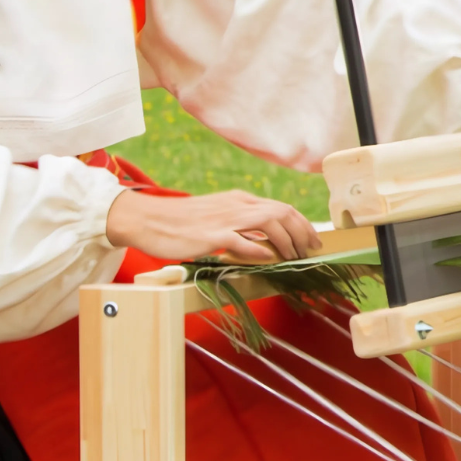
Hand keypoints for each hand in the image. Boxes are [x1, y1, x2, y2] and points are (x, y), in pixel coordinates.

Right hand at [106, 189, 323, 264]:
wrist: (148, 219)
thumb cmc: (180, 223)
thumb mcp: (216, 217)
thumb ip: (239, 226)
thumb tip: (264, 243)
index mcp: (238, 200)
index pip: (281, 207)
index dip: (301, 224)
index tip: (312, 240)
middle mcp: (236, 205)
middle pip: (282, 212)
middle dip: (303, 233)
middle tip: (311, 251)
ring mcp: (224, 219)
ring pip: (269, 223)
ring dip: (287, 241)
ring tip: (294, 257)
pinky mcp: (211, 235)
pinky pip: (242, 241)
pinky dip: (260, 250)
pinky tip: (269, 259)